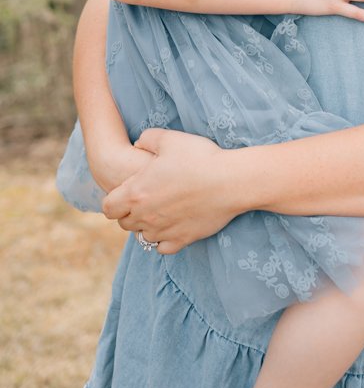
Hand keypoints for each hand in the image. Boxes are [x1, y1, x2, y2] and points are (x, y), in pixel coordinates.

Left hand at [102, 128, 239, 253]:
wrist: (229, 181)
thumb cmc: (199, 158)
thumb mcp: (169, 138)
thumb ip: (147, 139)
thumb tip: (138, 145)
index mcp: (136, 193)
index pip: (109, 208)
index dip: (115, 200)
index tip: (127, 192)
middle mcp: (145, 216)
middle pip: (124, 224)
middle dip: (130, 213)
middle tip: (146, 199)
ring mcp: (163, 231)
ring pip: (142, 237)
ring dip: (146, 226)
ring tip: (160, 212)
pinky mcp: (182, 240)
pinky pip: (162, 248)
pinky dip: (163, 239)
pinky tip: (172, 226)